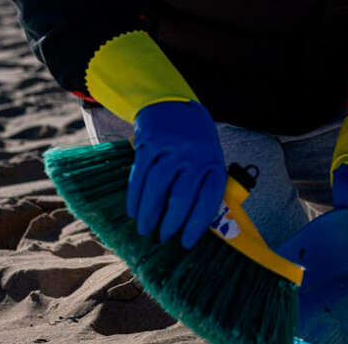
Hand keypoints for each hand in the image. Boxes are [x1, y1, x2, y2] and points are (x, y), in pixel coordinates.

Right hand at [127, 100, 226, 248]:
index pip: (209, 198)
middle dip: (171, 223)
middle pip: (181, 196)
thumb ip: (203, 184)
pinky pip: (139, 175)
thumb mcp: (208, 157)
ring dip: (149, 213)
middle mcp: (194, 155)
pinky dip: (135, 196)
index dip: (197, 224)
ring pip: (157, 188)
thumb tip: (191, 224)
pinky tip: (133, 211)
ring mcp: (171, 148)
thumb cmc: (194, 141)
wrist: (172, 105)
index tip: (186, 243)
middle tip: (163, 238)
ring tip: (145, 229)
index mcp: (213, 162)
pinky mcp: (149, 143)